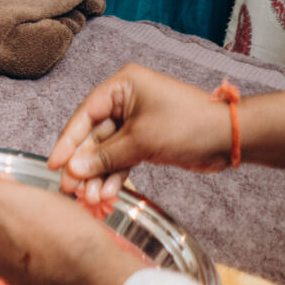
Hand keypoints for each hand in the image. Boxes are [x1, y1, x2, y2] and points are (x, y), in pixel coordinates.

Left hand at [0, 174, 145, 284]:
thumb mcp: (51, 197)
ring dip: (4, 237)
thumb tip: (19, 200)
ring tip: (34, 243)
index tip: (13, 193)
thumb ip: (24, 196)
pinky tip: (32, 259)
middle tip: (30, 222)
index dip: (6, 187)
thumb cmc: (75, 236)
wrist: (87, 274)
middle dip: (4, 215)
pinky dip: (8, 257)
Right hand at [48, 64, 233, 214]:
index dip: (68, 141)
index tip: (54, 164)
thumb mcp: (142, 140)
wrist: (230, 139)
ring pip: (106, 151)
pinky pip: (122, 159)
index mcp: (122, 86)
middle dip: (84, 164)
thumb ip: (105, 156)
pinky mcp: (145, 141)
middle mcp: (125, 101)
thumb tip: (74, 169)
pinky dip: (115, 175)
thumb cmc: (189, 125)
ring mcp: (135, 123)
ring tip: (90, 198)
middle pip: (93, 135)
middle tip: (70, 188)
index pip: (85, 114)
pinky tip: (108, 193)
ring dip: (98, 175)